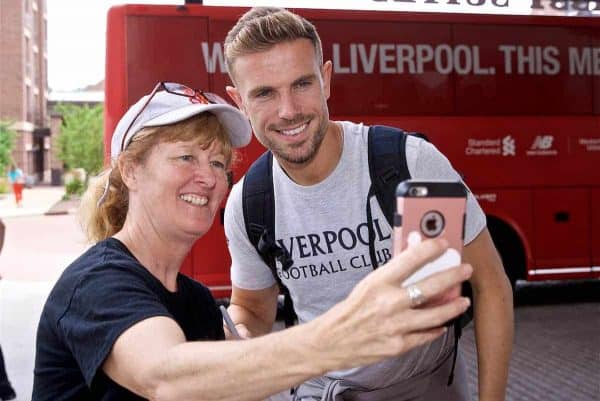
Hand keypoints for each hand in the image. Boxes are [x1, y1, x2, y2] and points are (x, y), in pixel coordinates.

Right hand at [312, 238, 471, 371]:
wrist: (332, 341)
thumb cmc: (350, 311)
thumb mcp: (367, 285)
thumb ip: (392, 274)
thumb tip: (413, 256)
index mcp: (378, 283)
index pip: (410, 260)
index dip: (430, 249)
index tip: (442, 243)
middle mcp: (389, 303)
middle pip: (430, 286)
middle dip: (453, 276)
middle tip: (466, 270)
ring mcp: (396, 326)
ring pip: (435, 315)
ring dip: (454, 306)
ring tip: (464, 301)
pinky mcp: (399, 345)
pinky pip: (425, 335)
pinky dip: (436, 328)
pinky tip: (442, 323)